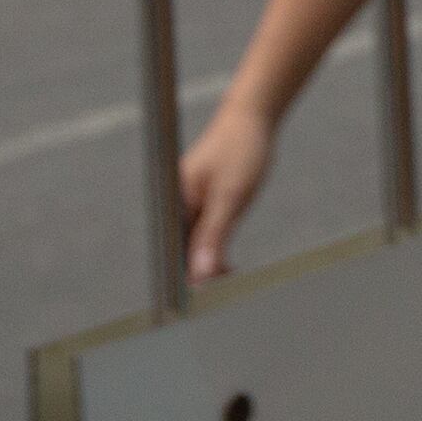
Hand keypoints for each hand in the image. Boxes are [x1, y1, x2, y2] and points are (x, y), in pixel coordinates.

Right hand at [180, 92, 273, 281]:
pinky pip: (203, 236)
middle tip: (219, 294)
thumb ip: (213, 235)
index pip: (169, 253)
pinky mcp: (202, 204)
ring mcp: (188, 204)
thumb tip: (199, 274)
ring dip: (207, 266)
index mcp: (174, 202)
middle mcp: (175, 205)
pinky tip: (228, 266)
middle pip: (178, 253)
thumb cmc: (240, 150)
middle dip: (196, 277)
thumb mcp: (231, 196)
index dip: (180, 280)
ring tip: (228, 281)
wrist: (252, 118)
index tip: (195, 303)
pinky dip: (215, 252)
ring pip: (191, 247)